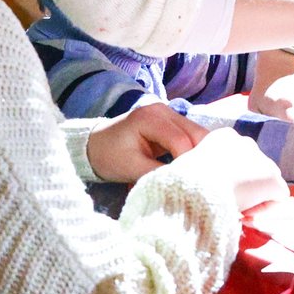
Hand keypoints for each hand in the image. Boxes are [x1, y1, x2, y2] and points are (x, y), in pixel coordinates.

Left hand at [86, 102, 208, 182]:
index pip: (180, 141)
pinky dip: (195, 149)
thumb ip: (157, 173)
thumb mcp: (130, 168)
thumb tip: (182, 182)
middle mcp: (164, 109)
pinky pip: (192, 134)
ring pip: (198, 133)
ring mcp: (169, 113)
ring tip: (197, 174)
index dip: (186, 163)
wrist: (94, 145)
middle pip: (197, 132)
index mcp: (150, 117)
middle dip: (200, 156)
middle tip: (199, 179)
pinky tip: (194, 165)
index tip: (185, 183)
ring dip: (200, 153)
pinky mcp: (172, 121)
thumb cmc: (108, 156)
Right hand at [173, 126, 287, 211]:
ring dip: (253, 197)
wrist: (197, 187)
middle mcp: (246, 142)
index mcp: (224, 137)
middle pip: (251, 169)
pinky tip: (246, 214)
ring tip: (234, 210)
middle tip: (226, 205)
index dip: (227, 180)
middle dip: (243, 187)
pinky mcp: (273, 177)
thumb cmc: (182, 184)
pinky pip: (277, 196)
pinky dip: (264, 207)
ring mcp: (262, 159)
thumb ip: (202, 172)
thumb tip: (206, 188)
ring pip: (265, 182)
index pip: (233, 160)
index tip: (215, 195)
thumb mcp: (186, 170)